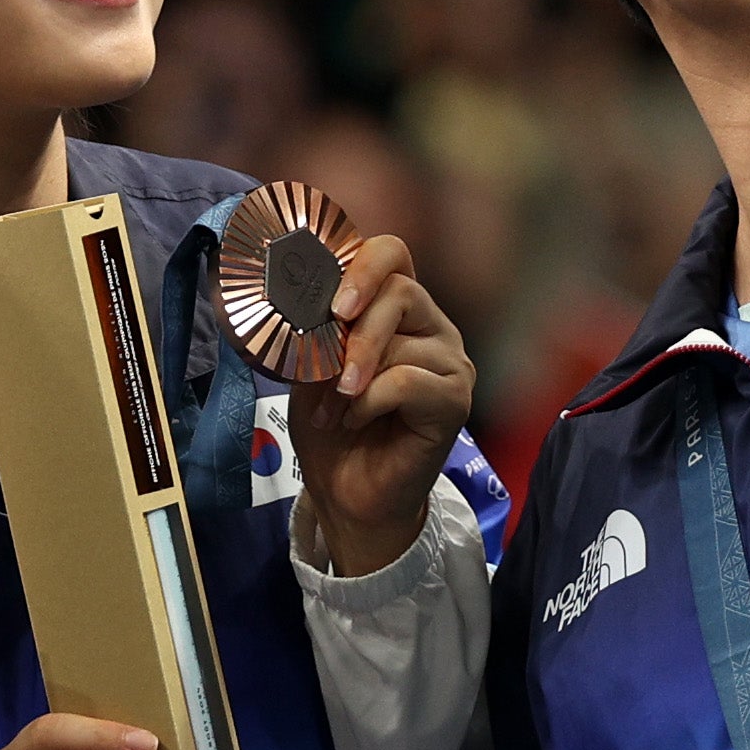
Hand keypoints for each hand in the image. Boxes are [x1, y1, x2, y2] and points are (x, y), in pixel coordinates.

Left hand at [290, 229, 475, 579]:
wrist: (348, 494)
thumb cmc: (332, 429)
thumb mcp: (309, 369)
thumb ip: (314, 329)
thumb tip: (294, 295)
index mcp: (399, 310)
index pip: (393, 255)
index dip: (360, 265)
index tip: (329, 300)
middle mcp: (433, 327)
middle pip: (400, 289)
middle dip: (352, 326)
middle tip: (323, 363)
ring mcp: (451, 362)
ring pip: (401, 340)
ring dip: (351, 376)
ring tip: (334, 409)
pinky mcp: (455, 398)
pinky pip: (407, 380)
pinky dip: (369, 402)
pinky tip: (356, 420)